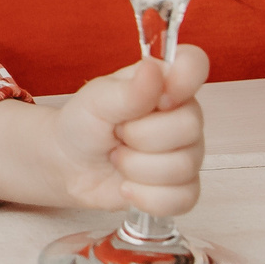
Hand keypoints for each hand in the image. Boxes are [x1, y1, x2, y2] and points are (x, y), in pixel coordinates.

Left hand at [45, 47, 208, 214]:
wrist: (69, 164)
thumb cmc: (84, 124)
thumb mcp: (97, 101)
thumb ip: (128, 90)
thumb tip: (154, 69)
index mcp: (166, 82)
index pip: (195, 64)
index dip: (184, 80)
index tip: (159, 98)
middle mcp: (184, 116)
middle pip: (190, 128)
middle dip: (140, 137)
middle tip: (117, 134)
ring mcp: (187, 153)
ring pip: (183, 167)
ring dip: (136, 168)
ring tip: (118, 157)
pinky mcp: (182, 188)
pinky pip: (182, 199)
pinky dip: (146, 197)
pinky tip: (127, 187)